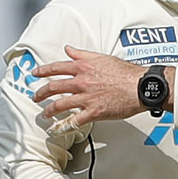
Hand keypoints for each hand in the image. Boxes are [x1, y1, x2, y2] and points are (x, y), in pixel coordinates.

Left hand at [33, 46, 169, 132]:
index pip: (56, 68)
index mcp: (83, 67)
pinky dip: (62, 126)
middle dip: (41, 92)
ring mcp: (86, 98)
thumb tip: (69, 49)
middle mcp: (82, 81)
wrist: (141, 87)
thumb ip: (83, 54)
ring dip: (49, 110)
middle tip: (36, 96)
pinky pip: (73, 121)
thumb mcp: (103, 57)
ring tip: (44, 113)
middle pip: (54, 87)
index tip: (36, 74)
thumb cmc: (126, 73)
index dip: (43, 71)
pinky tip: (55, 129)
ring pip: (60, 105)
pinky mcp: (93, 112)